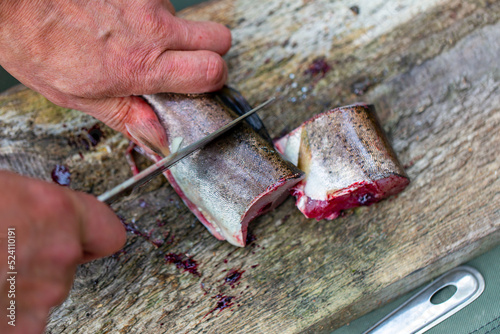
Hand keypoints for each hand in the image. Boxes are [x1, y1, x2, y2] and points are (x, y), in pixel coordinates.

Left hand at [0, 0, 230, 133]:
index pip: (212, 70)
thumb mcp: (78, 95)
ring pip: (184, 18)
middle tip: (183, 61)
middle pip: (220, 38)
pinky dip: (146, 11)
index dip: (214, 79)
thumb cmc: (36, 43)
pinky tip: (119, 17)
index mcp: (141, 65)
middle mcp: (152, 28)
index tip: (201, 84)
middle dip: (210, 52)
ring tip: (132, 37)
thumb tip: (158, 137)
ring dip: (169, 31)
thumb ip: (125, 115)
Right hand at [0, 171, 125, 333]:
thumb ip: (27, 206)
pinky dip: (7, 315)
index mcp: (56, 211)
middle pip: (70, 262)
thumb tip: (25, 212)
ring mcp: (40, 296)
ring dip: (21, 287)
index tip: (85, 238)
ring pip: (46, 294)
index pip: (108, 231)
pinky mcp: (17, 329)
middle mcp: (59, 254)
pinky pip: (22, 323)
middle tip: (6, 250)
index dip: (93, 235)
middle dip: (43, 259)